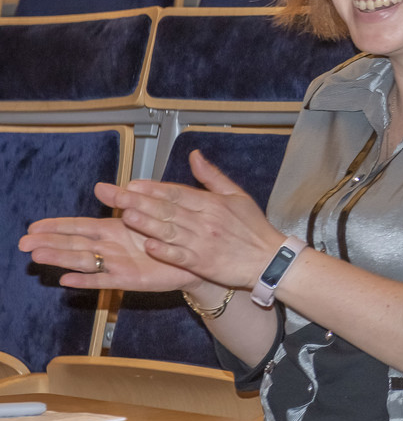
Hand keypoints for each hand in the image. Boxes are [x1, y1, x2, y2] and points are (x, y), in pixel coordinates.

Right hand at [21, 212, 204, 292]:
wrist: (194, 257)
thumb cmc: (169, 234)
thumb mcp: (149, 211)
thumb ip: (126, 200)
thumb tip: (101, 186)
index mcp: (114, 229)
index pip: (79, 226)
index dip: (56, 226)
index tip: (33, 226)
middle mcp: (110, 247)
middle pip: (74, 244)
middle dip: (49, 243)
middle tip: (24, 243)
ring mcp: (117, 264)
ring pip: (84, 261)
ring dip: (61, 259)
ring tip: (38, 256)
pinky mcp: (129, 280)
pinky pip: (104, 281)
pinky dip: (86, 281)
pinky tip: (66, 280)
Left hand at [105, 150, 284, 288]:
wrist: (269, 259)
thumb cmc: (253, 227)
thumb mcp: (238, 195)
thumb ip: (212, 176)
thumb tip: (194, 156)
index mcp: (213, 204)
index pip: (178, 192)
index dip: (153, 188)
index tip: (131, 184)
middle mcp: (206, 221)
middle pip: (168, 209)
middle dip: (139, 202)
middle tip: (115, 196)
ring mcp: (203, 243)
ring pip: (170, 231)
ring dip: (148, 225)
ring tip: (126, 217)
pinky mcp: (203, 264)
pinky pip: (181, 257)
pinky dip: (166, 252)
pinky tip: (150, 246)